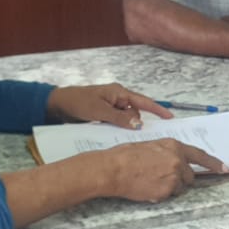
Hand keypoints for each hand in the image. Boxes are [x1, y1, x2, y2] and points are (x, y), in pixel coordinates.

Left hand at [47, 83, 169, 129]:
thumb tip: (139, 124)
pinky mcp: (106, 115)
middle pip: (136, 112)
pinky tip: (116, 135)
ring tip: (125, 134)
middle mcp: (118, 98)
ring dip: (126, 127)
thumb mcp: (99, 111)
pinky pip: (118, 122)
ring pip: (127, 119)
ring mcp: (112, 107)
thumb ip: (120, 118)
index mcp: (119, 93)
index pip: (143, 101)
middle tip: (140, 133)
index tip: (170, 118)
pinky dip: (119, 128)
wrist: (57, 105)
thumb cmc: (78, 103)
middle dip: (138, 122)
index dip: (158, 110)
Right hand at [98, 139, 224, 202]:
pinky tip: (146, 187)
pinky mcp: (166, 191)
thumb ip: (167, 152)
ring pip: (179, 187)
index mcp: (174, 146)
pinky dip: (160, 194)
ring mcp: (174, 177)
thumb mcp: (150, 146)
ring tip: (150, 180)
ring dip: (169, 187)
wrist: (113, 169)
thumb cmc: (125, 156)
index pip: (200, 156)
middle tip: (160, 176)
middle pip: (189, 176)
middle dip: (180, 178)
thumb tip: (174, 160)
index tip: (224, 169)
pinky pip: (168, 196)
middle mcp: (178, 161)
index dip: (213, 163)